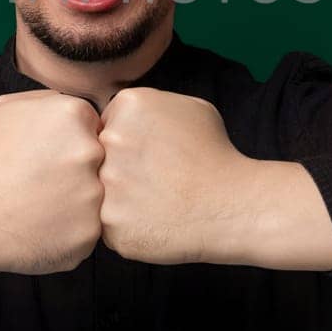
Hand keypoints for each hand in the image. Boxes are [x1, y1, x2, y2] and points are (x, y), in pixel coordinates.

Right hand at [0, 91, 105, 274]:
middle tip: (43, 183)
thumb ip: (49, 101)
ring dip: (74, 204)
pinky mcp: (87, 235)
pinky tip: (40, 227)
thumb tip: (76, 109)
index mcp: (75, 115)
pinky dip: (67, 233)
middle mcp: (90, 152)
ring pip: (96, 199)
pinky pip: (87, 231)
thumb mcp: (7, 107)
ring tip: (39, 206)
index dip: (69, 145)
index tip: (47, 158)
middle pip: (100, 162)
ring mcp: (92, 196)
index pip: (94, 128)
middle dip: (76, 173)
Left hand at [96, 87, 256, 265]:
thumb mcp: (190, 107)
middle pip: (99, 154)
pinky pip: (109, 224)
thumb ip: (151, 104)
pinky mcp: (111, 224)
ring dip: (121, 197)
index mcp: (129, 105)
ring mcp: (108, 184)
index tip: (150, 153)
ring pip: (100, 191)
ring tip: (155, 200)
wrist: (232, 205)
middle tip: (153, 179)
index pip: (107, 122)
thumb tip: (123, 114)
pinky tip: (154, 221)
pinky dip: (128, 225)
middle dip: (120, 167)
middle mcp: (111, 140)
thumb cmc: (215, 154)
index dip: (129, 141)